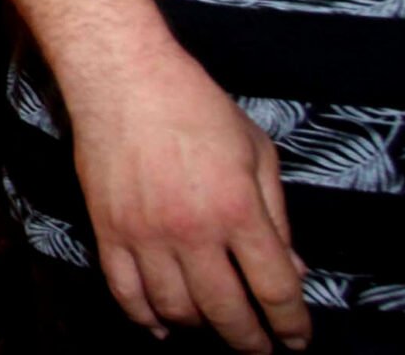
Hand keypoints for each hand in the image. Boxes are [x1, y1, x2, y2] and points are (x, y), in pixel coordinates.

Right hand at [67, 52, 309, 351]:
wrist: (121, 77)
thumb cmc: (195, 106)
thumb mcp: (256, 152)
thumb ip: (278, 216)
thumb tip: (292, 270)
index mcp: (238, 209)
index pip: (275, 290)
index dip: (292, 324)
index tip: (297, 339)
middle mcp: (192, 230)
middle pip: (227, 311)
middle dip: (249, 341)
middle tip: (259, 348)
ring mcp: (145, 233)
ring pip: (176, 309)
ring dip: (201, 328)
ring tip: (214, 328)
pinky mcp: (108, 229)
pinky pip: (125, 291)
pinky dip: (144, 318)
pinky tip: (161, 326)